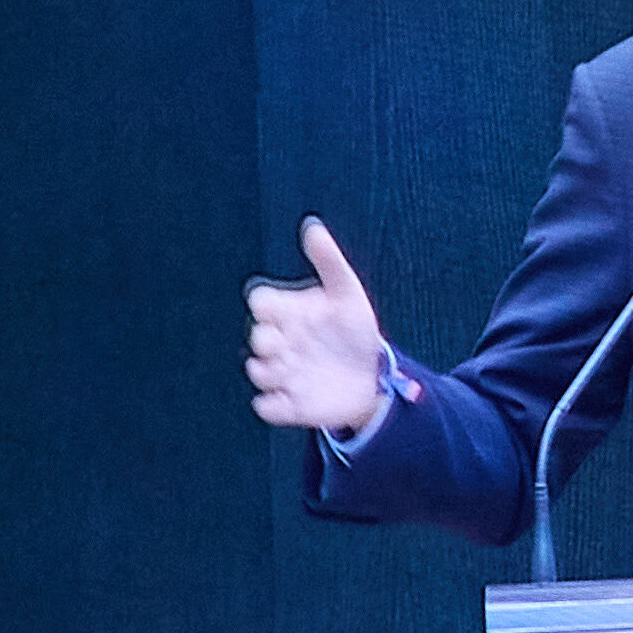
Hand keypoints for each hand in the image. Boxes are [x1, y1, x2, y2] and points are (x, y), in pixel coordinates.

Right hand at [244, 217, 385, 437]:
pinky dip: (275, 404)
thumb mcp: (348, 294)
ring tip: (295, 368)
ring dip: (271, 370)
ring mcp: (282, 373)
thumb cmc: (356, 330)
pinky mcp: (289, 404)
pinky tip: (296, 397)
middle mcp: (280, 342)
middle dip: (269, 339)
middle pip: (256, 336)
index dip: (269, 306)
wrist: (376, 377)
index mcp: (289, 312)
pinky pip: (265, 407)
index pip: (260, 301)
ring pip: (256, 370)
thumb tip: (311, 225)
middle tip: (291, 343)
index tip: (294, 311)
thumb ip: (329, 261)